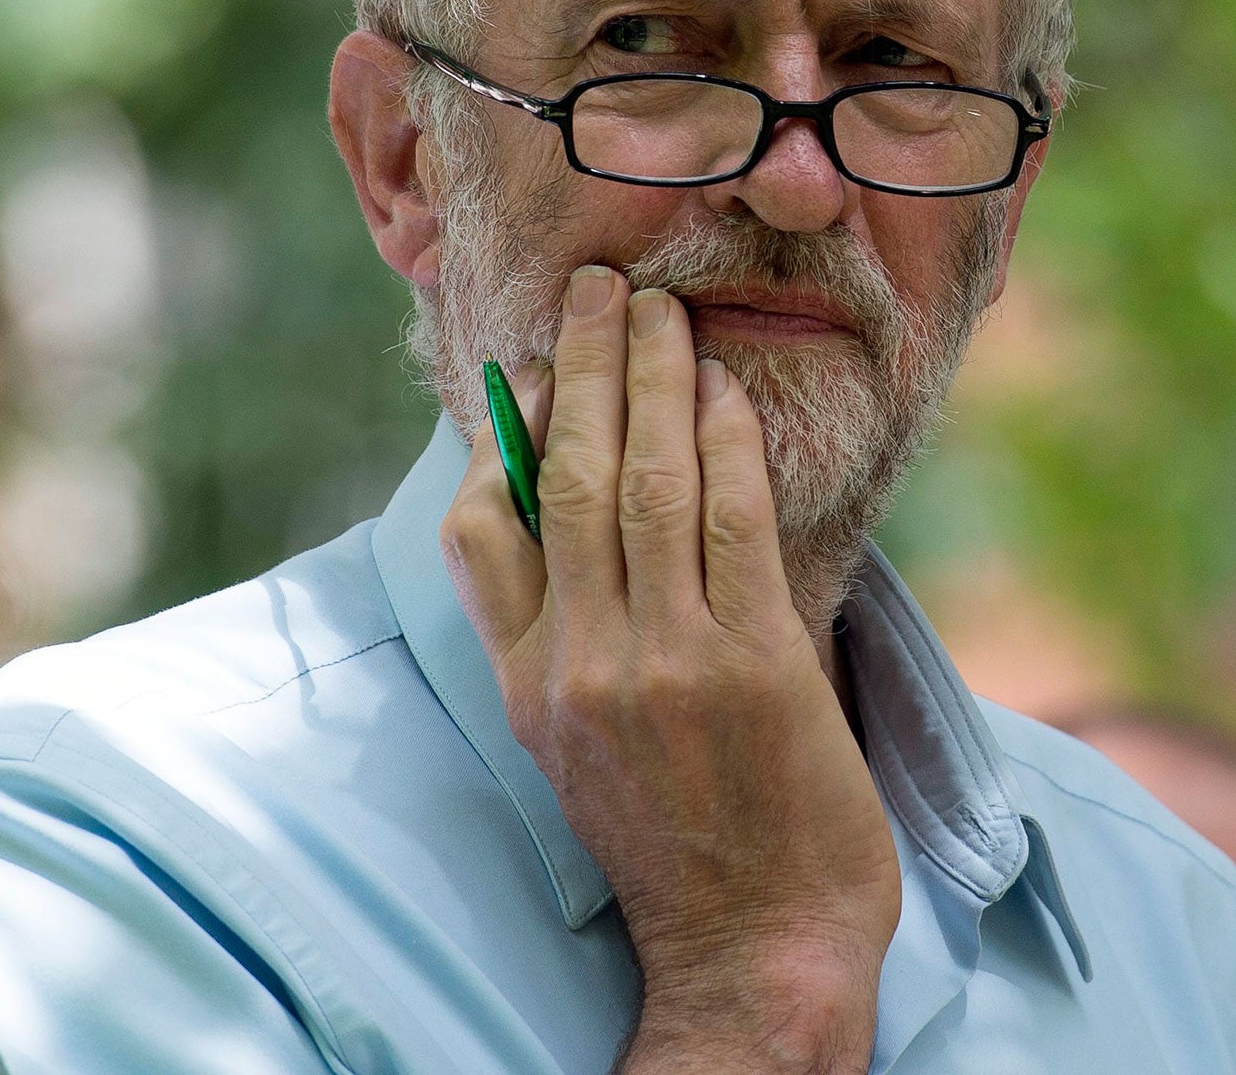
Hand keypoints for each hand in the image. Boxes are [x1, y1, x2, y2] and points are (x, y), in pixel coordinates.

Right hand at [441, 265, 901, 1073]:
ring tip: (658, 307)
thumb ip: (571, 644)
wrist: (755, 949)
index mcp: (529, 688)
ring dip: (652, 378)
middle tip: (597, 286)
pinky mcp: (752, 664)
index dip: (503, 437)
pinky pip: (730, 520)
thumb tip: (579, 537)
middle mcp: (582, 665)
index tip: (525, 370)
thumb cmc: (680, 846)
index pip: (480, 534)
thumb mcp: (583, 754)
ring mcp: (665, 662)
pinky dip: (723, 441)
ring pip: (643, 481)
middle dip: (581, 368)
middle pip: (567, 480)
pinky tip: (724, 389)